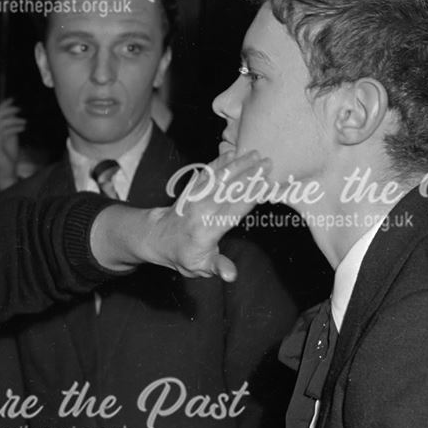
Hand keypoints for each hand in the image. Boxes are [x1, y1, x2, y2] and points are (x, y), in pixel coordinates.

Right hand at [0, 98, 25, 190]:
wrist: (7, 168)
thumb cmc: (10, 153)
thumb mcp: (12, 137)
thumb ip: (12, 127)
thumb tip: (16, 116)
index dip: (4, 104)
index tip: (13, 99)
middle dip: (9, 110)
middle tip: (20, 109)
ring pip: (2, 123)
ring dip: (15, 120)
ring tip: (24, 122)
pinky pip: (5, 132)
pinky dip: (15, 128)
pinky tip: (22, 128)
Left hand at [148, 148, 270, 279]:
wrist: (158, 238)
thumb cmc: (184, 255)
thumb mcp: (200, 268)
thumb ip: (218, 268)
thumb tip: (231, 275)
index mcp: (206, 230)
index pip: (232, 211)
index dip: (249, 197)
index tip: (266, 185)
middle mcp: (201, 210)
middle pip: (228, 189)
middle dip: (249, 175)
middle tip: (269, 163)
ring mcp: (195, 197)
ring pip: (219, 177)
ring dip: (238, 164)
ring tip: (257, 154)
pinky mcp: (192, 188)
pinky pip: (207, 172)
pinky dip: (220, 161)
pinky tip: (233, 151)